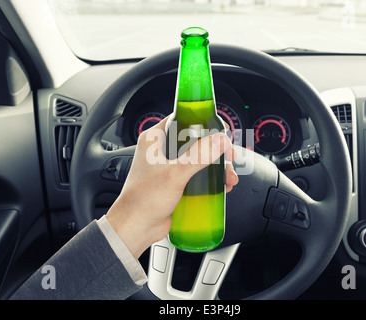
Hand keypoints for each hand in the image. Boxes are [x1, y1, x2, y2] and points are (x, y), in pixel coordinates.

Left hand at [106, 116, 238, 258]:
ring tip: (228, 177)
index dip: (204, 123)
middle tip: (229, 158)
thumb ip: (199, 156)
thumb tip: (219, 140)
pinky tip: (222, 186)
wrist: (136, 228)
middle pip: (196, 140)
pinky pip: (197, 175)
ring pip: (199, 159)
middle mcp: (161, 150)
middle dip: (216, 149)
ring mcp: (169, 167)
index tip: (221, 131)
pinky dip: (211, 178)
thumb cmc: (142, 200)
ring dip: (217, 166)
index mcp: (155, 139)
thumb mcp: (175, 174)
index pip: (183, 119)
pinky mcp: (175, 182)